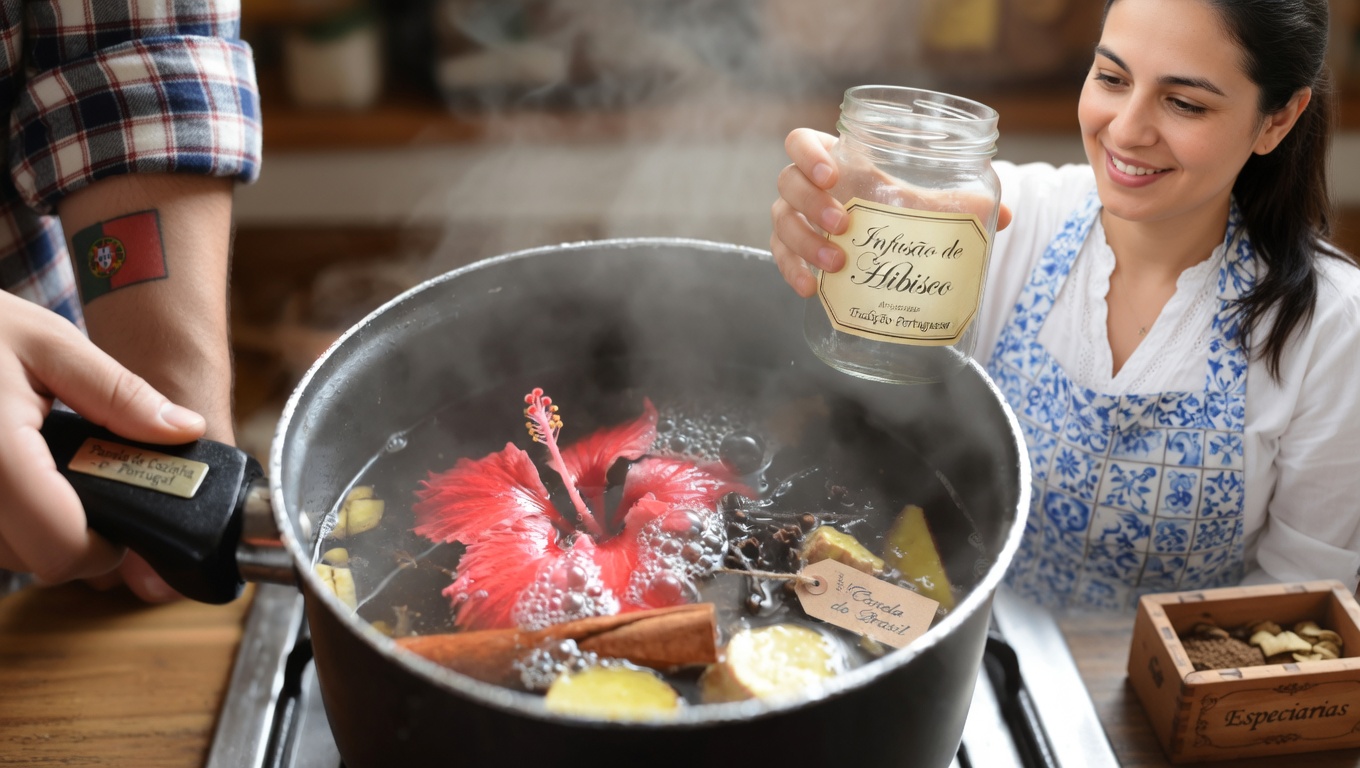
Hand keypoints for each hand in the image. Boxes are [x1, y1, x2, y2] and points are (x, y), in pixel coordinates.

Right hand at [0, 292, 205, 598]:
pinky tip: (25, 480)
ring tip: (54, 478)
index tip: (124, 524)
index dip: (106, 548)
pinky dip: (9, 520)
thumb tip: (185, 431)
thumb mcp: (53, 344)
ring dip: (36, 532)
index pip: (61, 546)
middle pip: (34, 560)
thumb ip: (120, 394)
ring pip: (3, 554)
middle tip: (93, 493)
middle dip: (75, 538)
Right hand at [769, 128, 1013, 297]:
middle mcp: (808, 186)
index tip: (833, 175)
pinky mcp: (792, 250)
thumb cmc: (902, 209)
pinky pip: (780, 256)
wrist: (885, 243)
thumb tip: (1004, 216)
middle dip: (811, 202)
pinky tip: (810, 288)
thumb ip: (961, 204)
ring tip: (836, 260)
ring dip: (804, 240)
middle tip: (843, 223)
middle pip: (787, 182)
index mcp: (835, 159)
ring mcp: (796, 218)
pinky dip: (792, 271)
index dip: (808, 154)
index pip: (801, 142)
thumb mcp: (929, 204)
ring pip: (780, 220)